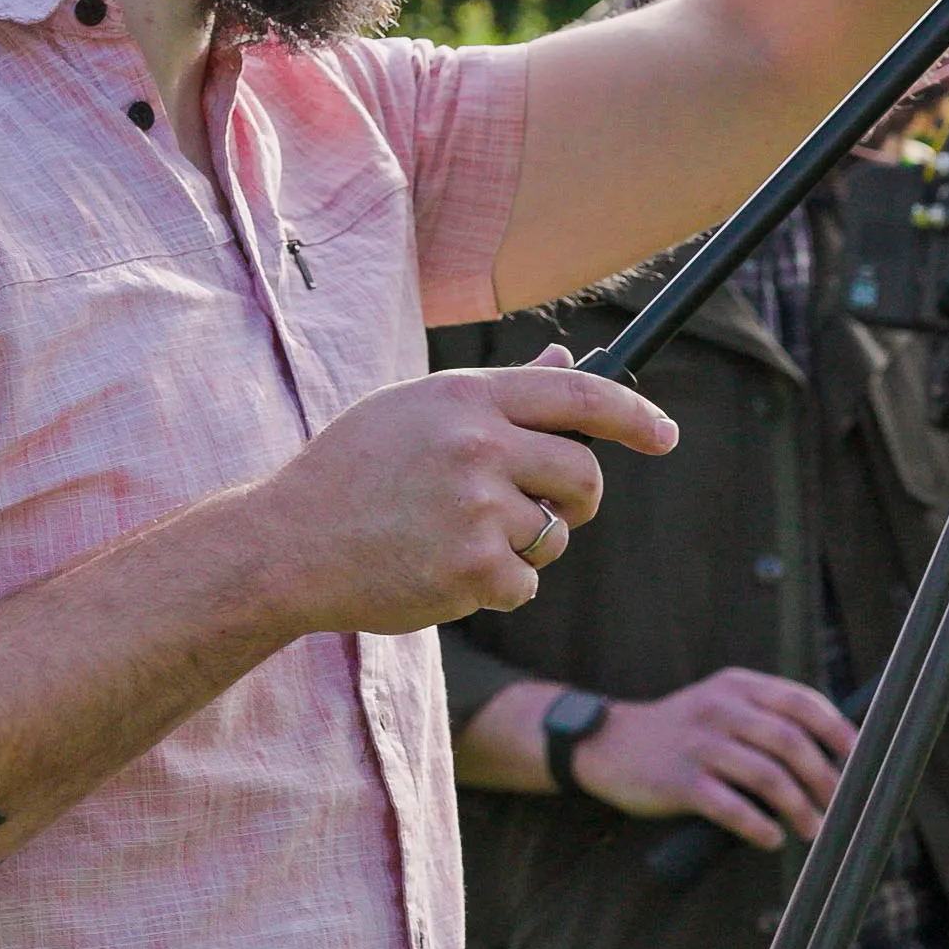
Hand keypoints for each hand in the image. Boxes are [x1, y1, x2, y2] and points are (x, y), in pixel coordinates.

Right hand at [240, 347, 675, 636]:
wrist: (285, 544)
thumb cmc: (349, 475)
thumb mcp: (413, 412)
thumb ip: (492, 396)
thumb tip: (564, 361)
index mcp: (465, 396)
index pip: (577, 394)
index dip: (633, 416)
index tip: (663, 435)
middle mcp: (477, 444)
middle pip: (584, 473)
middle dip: (577, 500)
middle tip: (545, 511)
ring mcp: (476, 507)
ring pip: (554, 534)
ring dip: (525, 548)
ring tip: (459, 541)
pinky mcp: (472, 568)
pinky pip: (525, 584)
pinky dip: (495, 588)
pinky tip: (442, 572)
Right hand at [575, 667, 858, 849]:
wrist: (609, 745)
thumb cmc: (681, 733)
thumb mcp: (720, 706)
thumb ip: (765, 719)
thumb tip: (832, 756)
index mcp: (737, 686)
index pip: (801, 702)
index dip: (838, 732)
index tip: (861, 761)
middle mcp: (720, 708)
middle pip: (790, 742)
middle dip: (824, 779)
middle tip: (840, 807)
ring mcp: (698, 744)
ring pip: (767, 776)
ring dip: (798, 808)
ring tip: (812, 829)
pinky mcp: (679, 780)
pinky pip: (730, 807)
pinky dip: (759, 827)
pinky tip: (771, 838)